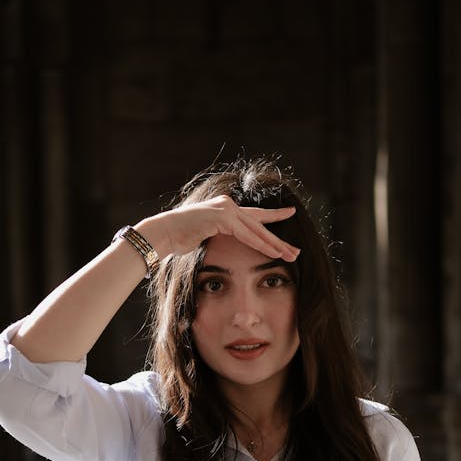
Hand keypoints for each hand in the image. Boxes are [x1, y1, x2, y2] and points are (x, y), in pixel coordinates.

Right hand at [136, 195, 299, 262]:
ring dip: (275, 245)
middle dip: (279, 239)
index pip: (254, 215)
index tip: (290, 213)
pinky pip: (247, 234)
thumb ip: (218, 236)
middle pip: (260, 224)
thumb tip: (222, 242)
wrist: (164, 233)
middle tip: (296, 249)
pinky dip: (261, 245)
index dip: (273, 216)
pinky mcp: (222, 217)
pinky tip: (275, 253)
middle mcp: (228, 205)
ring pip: (257, 230)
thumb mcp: (204, 236)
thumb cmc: (179, 239)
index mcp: (225, 209)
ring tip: (291, 255)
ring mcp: (226, 209)